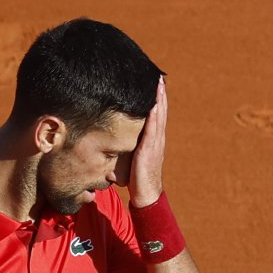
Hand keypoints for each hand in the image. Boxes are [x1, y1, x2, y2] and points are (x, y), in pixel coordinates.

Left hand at [129, 76, 167, 207]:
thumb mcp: (132, 160)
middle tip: (158, 77)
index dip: (157, 101)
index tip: (155, 85)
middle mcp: (157, 140)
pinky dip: (154, 116)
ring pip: (159, 117)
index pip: (156, 116)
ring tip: (158, 83)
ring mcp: (155, 144)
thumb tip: (111, 147)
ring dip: (159, 99)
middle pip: (160, 112)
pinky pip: (153, 129)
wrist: (146, 195)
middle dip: (159, 94)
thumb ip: (127, 150)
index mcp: (153, 141)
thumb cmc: (137, 180)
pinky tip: (153, 104)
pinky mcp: (149, 150)